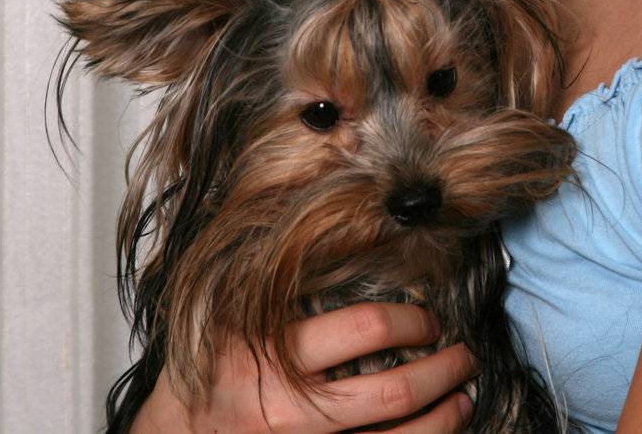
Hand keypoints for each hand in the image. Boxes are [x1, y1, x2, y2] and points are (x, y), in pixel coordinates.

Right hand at [129, 302, 479, 433]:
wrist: (177, 432)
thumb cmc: (214, 362)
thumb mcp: (233, 308)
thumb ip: (283, 277)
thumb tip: (346, 227)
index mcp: (274, 351)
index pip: (366, 330)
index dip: (412, 322)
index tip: (429, 317)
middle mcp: (292, 409)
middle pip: (394, 392)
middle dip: (444, 368)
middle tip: (463, 351)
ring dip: (446, 416)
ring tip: (464, 393)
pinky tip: (438, 428)